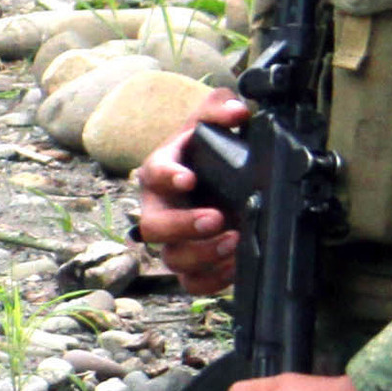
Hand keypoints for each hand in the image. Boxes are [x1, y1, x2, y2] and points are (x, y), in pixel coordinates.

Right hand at [124, 87, 253, 298]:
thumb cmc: (205, 153)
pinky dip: (212, 279)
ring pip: (172, 258)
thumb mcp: (210, 123)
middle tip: (216, 217)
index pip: (154, 173)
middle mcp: (159, 209)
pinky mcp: (191, 265)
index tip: (188, 178)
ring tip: (234, 242)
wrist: (214, 180)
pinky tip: (234, 265)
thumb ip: (220, 108)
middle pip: (153, 227)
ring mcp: (173, 241)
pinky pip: (191, 283)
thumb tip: (238, 111)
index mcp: (161, 171)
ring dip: (202, 254)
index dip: (169, 177)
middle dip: (183, 225)